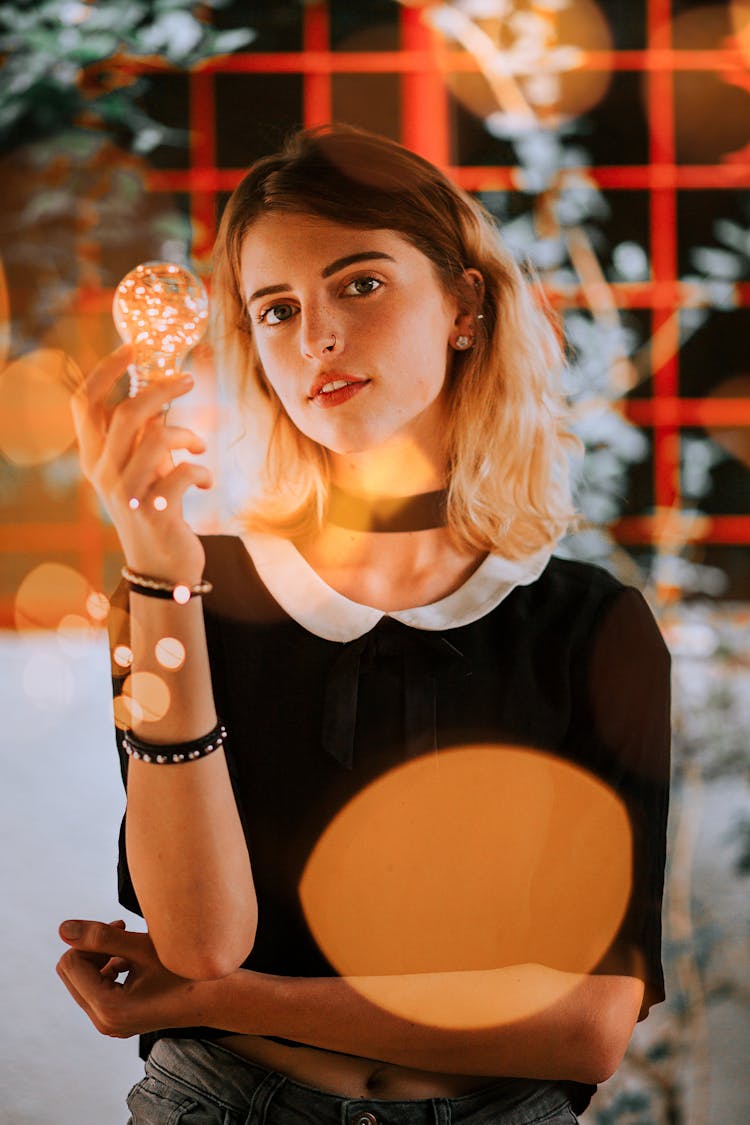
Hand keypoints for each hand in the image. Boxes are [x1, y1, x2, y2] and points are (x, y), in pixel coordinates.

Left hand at [56, 919, 212, 1037]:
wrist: (212, 998)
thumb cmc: (183, 971)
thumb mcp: (142, 949)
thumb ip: (102, 936)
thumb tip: (63, 929)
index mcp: (108, 1008)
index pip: (71, 963)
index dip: (89, 939)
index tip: (118, 926)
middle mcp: (104, 1022)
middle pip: (71, 973)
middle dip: (91, 949)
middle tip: (121, 931)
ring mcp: (110, 1025)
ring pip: (82, 980)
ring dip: (100, 958)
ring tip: (130, 946)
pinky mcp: (117, 1021)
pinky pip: (96, 990)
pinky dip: (108, 971)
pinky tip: (134, 962)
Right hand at [71, 345, 210, 582]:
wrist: (161, 566)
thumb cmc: (155, 507)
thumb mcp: (142, 467)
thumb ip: (143, 435)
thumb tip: (160, 391)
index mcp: (94, 457)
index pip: (84, 403)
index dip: (105, 370)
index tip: (134, 349)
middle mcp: (103, 474)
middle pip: (127, 412)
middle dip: (163, 389)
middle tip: (189, 380)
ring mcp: (127, 495)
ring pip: (157, 438)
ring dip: (188, 435)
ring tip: (199, 447)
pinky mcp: (154, 514)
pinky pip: (183, 473)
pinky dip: (202, 471)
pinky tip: (206, 482)